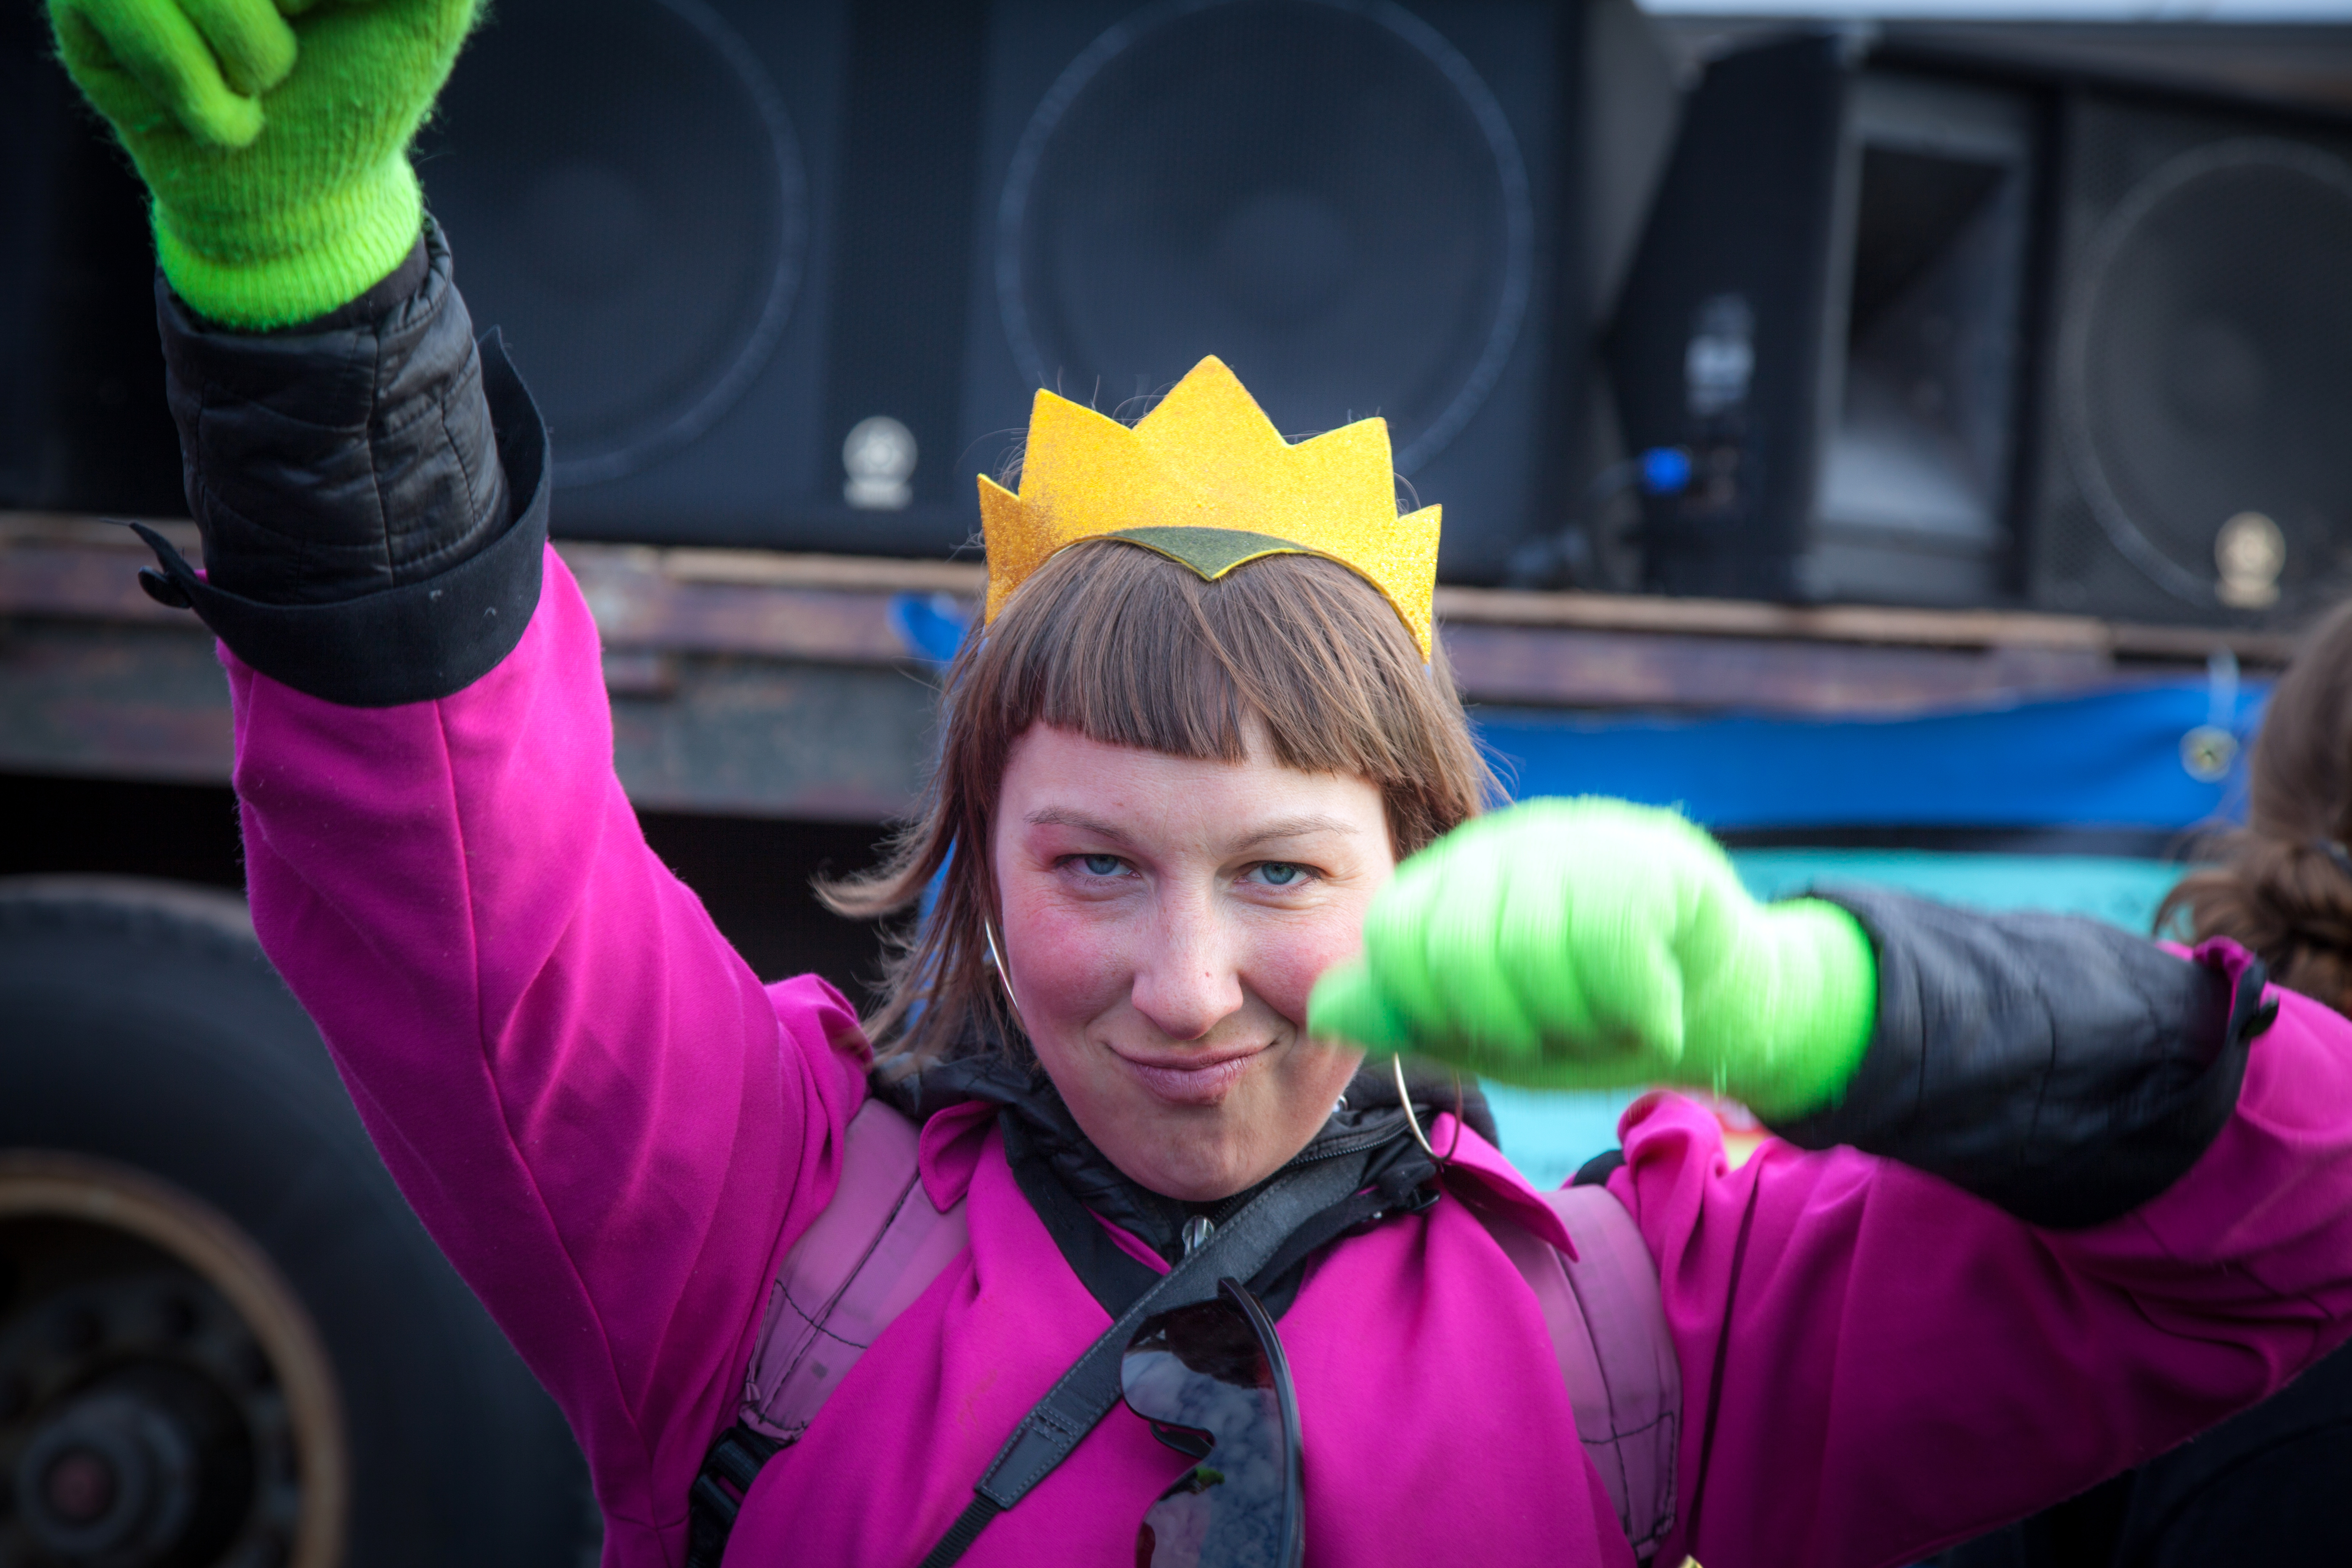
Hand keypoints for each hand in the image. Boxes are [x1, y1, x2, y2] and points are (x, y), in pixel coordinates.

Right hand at [49, 0, 480, 325]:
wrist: (296, 206)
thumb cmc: (360, 107)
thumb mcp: (422, 5)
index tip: (328, 21)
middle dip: (268, 26)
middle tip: (291, 63)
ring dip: (246, 50)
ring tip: (261, 89)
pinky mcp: (85, 4)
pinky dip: (190, 79)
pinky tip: (222, 115)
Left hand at [1307, 798, 1876, 1118]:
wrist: (1714, 1011)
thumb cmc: (1587, 1019)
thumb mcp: (1485, 1032)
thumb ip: (1407, 1018)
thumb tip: (1324, 1007)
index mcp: (1453, 884)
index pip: (1393, 937)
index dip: (1434, 1012)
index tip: (1491, 1038)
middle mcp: (1507, 848)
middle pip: (1457, 947)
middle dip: (1509, 1026)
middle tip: (1558, 1038)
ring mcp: (1581, 843)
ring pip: (1535, 947)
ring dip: (1578, 1022)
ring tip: (1608, 1021)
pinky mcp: (1655, 859)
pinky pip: (1614, 940)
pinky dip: (1636, 1007)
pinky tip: (1655, 1011)